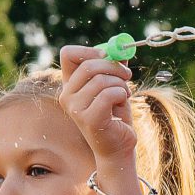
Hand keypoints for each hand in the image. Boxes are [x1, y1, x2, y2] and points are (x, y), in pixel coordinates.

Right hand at [55, 45, 139, 181]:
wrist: (118, 146)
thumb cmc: (116, 115)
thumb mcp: (115, 85)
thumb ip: (115, 66)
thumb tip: (122, 47)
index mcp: (70, 84)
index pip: (68, 54)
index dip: (90, 50)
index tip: (108, 55)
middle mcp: (66, 95)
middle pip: (88, 65)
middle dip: (114, 67)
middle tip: (127, 75)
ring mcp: (74, 109)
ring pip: (101, 80)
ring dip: (121, 84)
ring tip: (124, 95)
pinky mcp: (88, 119)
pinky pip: (108, 94)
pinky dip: (121, 95)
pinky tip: (122, 104)